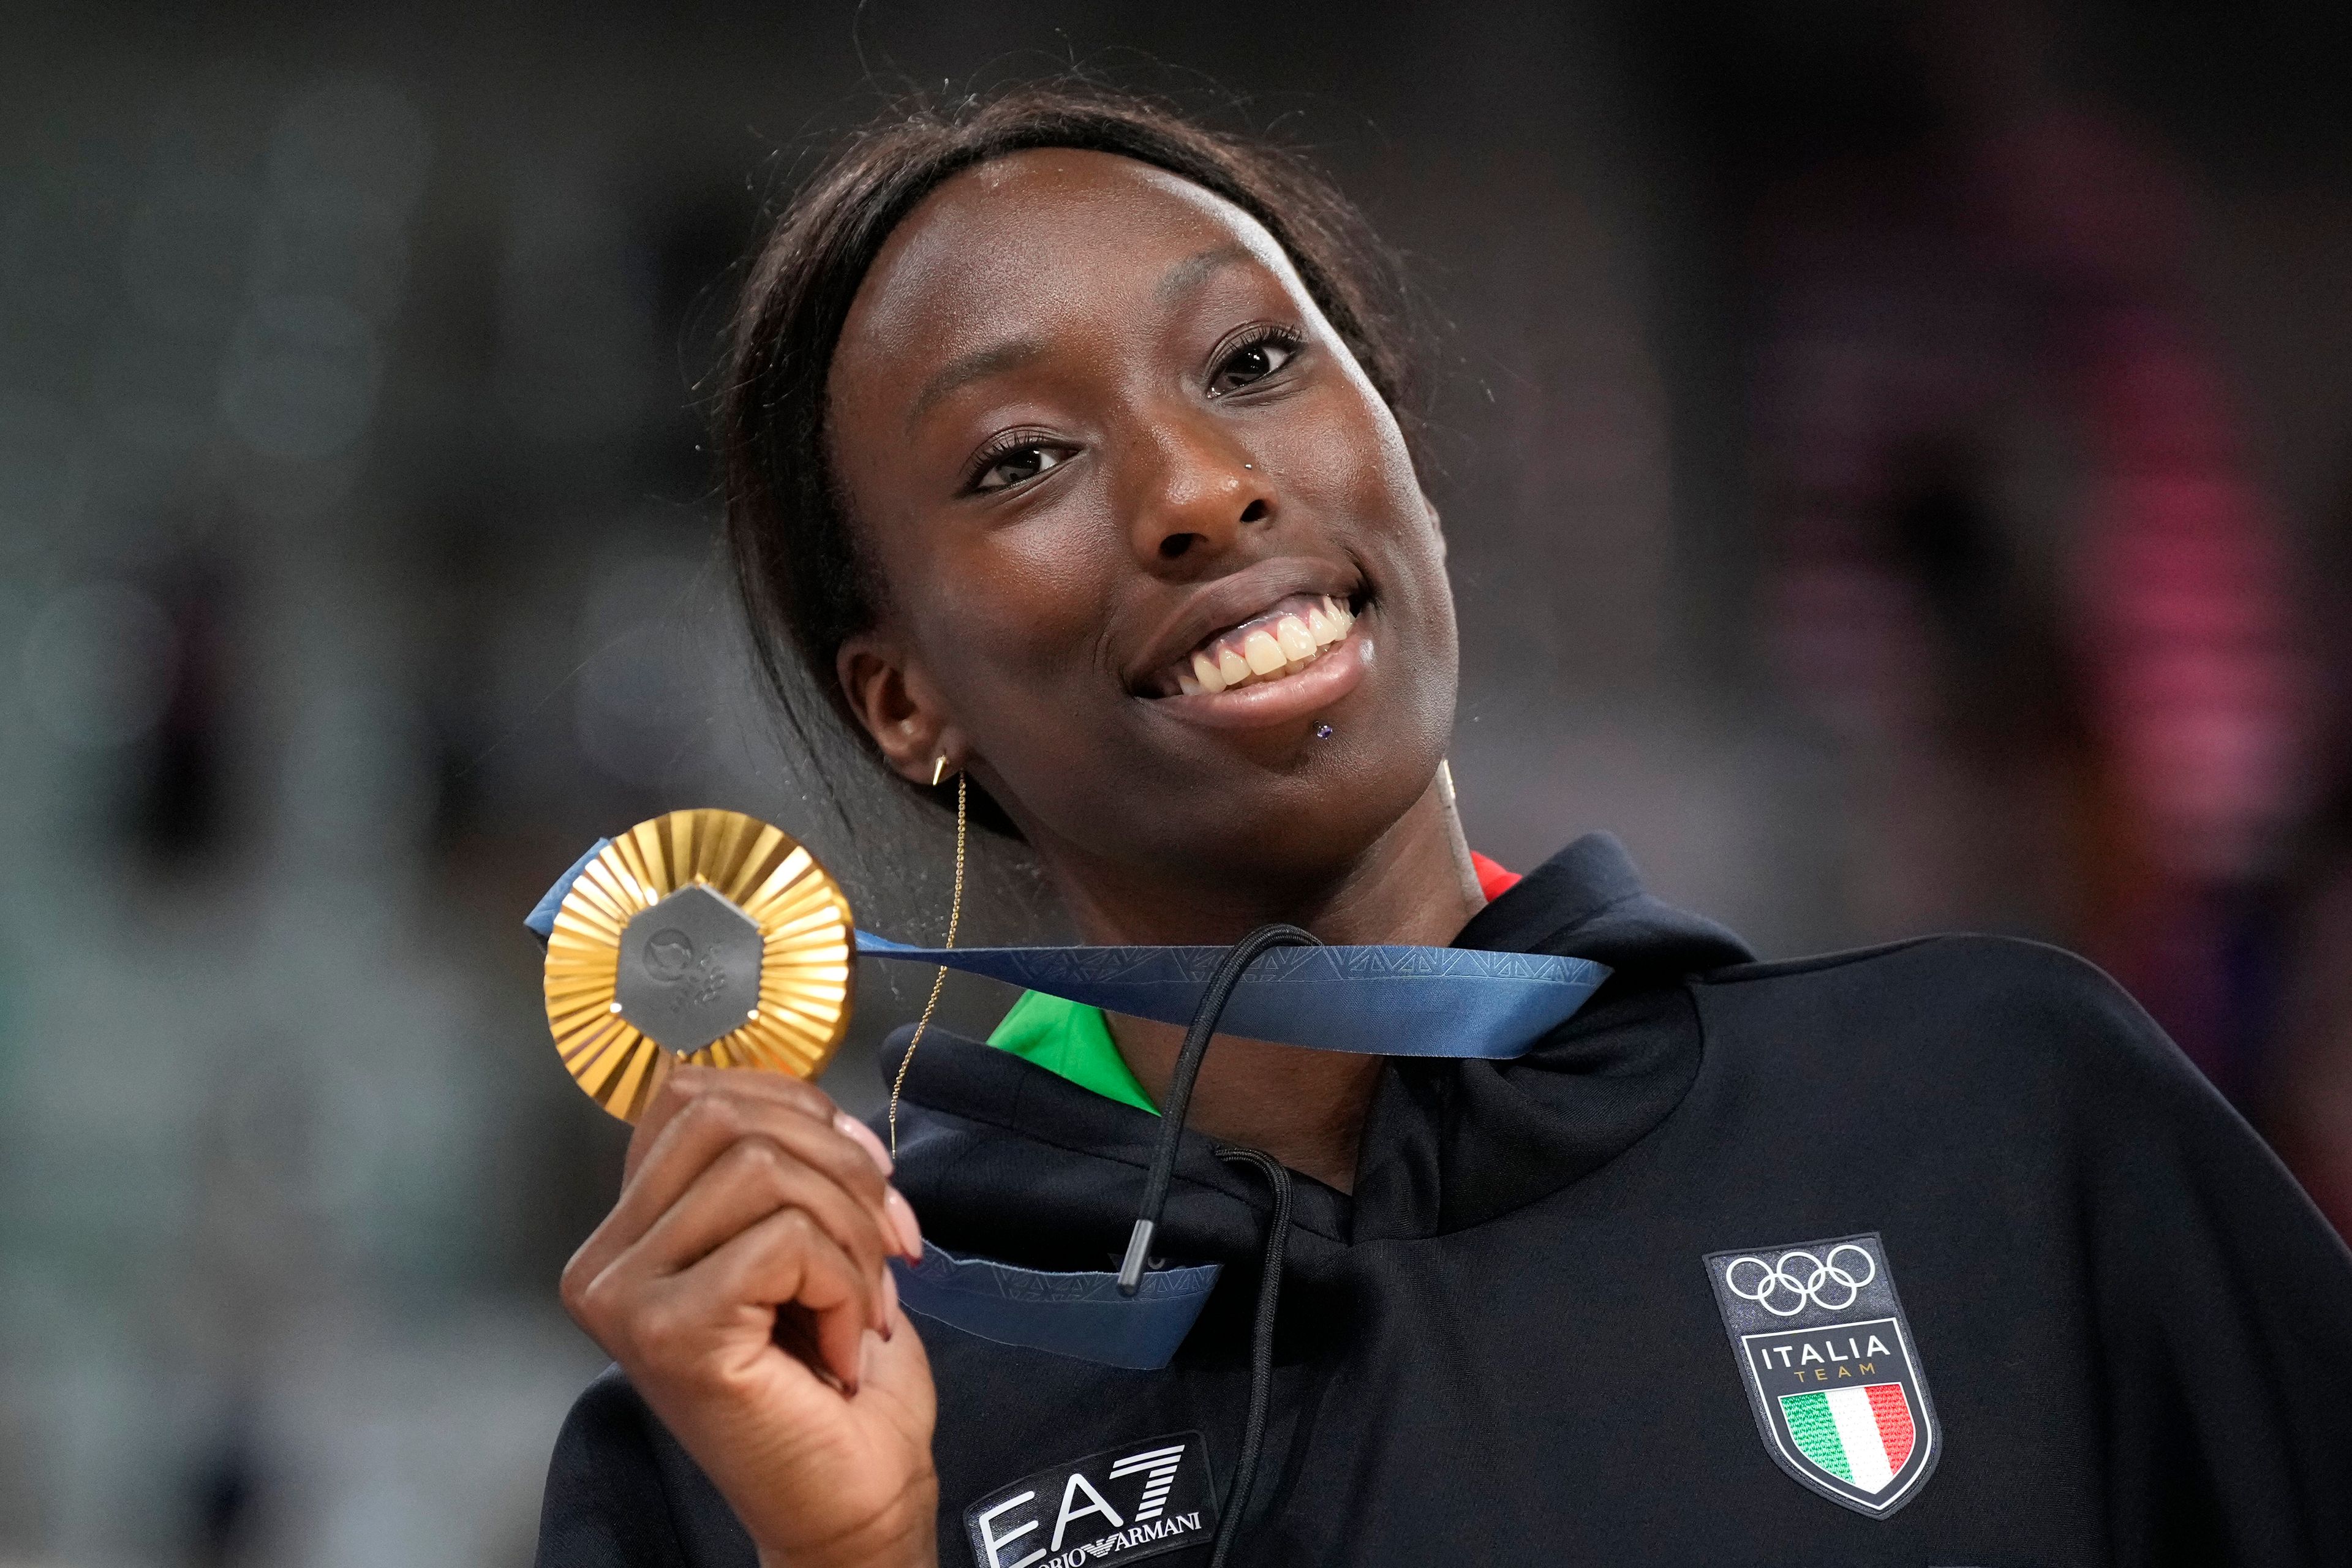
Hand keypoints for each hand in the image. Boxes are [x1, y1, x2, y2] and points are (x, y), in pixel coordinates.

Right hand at [562, 1066, 937, 1567]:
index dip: (797, 1107)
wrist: (852, 1496)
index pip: (692, 1094)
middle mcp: (606, 1261)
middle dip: (838, 1164)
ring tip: (865, 1303)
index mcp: (631, 1229)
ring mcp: (625, 1298)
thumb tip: (816, 1103)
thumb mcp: (807, 1234)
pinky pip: (784, 1240)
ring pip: (761, 1169)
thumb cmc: (837, 1376)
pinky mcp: (668, 1333)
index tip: (867, 1172)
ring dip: (852, 1232)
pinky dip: (846, 1285)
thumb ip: (783, 1161)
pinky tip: (843, 1346)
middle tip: (886, 1241)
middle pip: (724, 1116)